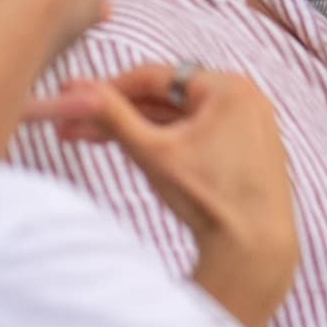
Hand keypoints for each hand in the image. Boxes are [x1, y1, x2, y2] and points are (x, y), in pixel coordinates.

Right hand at [32, 63, 300, 326]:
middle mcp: (245, 98)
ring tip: (89, 138)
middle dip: (116, 112)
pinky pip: (197, 134)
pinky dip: (165, 141)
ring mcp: (250, 124)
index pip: (154, 77)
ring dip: (136, 128)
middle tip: (73, 124)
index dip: (106, 88)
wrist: (254, 249)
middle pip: (165, 98)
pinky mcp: (248, 149)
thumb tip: (75, 90)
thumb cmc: (209, 198)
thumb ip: (112, 116)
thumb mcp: (152, 152)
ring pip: (179, 119)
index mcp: (229, 88)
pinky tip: (130, 148)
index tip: (72, 97)